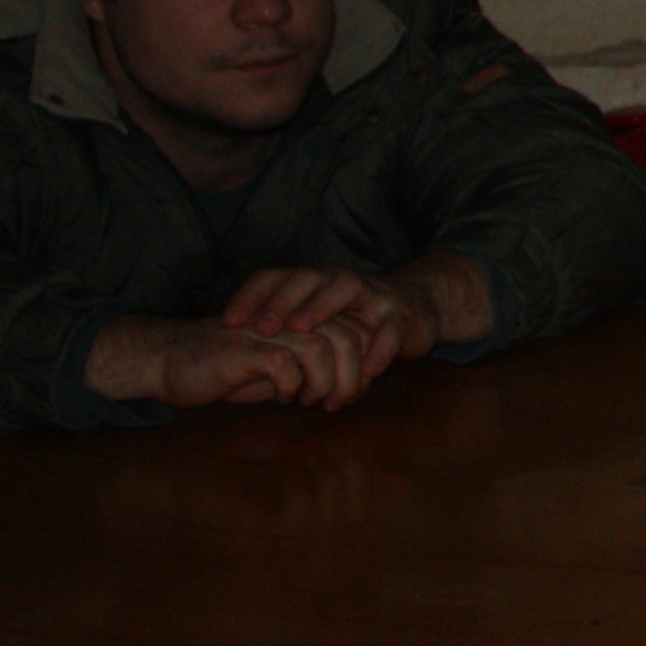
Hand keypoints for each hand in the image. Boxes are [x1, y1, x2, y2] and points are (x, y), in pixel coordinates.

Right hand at [83, 311, 375, 411]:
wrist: (169, 363)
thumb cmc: (225, 370)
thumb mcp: (277, 371)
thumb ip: (312, 371)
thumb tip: (351, 388)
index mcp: (300, 318)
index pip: (353, 329)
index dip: (364, 362)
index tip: (355, 392)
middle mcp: (288, 317)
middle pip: (347, 336)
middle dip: (353, 376)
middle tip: (339, 402)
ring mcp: (266, 330)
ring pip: (322, 348)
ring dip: (327, 382)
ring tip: (314, 401)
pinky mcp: (245, 348)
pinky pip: (285, 363)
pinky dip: (292, 385)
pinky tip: (284, 396)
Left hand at [223, 257, 491, 376]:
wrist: (417, 307)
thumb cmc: (354, 319)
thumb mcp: (316, 316)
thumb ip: (282, 326)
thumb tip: (230, 345)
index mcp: (315, 281)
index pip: (278, 277)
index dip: (252, 296)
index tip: (229, 321)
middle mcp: (341, 281)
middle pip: (309, 279)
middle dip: (282, 301)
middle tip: (261, 327)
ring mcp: (374, 296)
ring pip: (347, 290)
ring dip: (322, 308)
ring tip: (302, 330)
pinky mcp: (402, 317)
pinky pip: (391, 330)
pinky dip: (380, 348)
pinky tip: (366, 368)